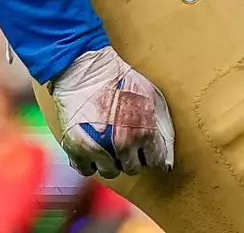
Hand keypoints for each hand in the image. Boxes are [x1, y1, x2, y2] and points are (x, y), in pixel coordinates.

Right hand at [48, 46, 175, 177]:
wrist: (86, 70)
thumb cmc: (122, 81)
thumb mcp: (153, 97)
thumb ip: (164, 129)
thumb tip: (168, 162)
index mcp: (144, 133)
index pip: (155, 161)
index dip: (150, 152)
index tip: (144, 144)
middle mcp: (122, 145)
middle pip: (133, 168)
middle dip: (131, 156)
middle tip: (125, 139)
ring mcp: (98, 149)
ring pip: (111, 172)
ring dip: (112, 161)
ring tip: (108, 143)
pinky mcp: (76, 148)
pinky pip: (87, 170)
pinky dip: (90, 163)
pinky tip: (93, 148)